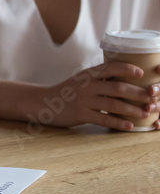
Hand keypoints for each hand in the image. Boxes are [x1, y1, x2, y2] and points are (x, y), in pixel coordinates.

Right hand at [43, 62, 159, 129]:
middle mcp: (86, 85)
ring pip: (114, 104)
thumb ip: (99, 77)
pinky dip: (119, 122)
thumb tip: (125, 77)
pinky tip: (130, 126)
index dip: (127, 69)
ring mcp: (84, 100)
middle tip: (152, 97)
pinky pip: (104, 118)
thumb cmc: (68, 91)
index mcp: (88, 74)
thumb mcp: (81, 79)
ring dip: (133, 109)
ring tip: (146, 113)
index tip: (142, 73)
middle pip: (117, 88)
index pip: (110, 67)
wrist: (44, 102)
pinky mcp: (81, 114)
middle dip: (138, 93)